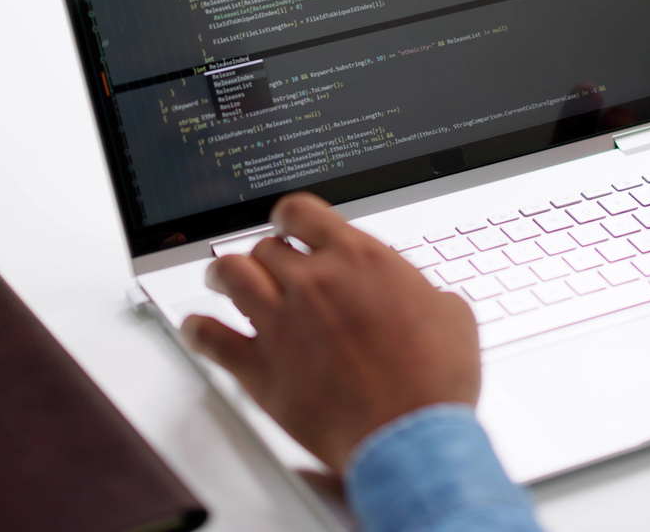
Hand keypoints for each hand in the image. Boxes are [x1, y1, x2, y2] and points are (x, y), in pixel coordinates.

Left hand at [180, 192, 480, 470]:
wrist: (411, 437)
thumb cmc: (433, 382)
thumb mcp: (452, 316)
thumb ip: (424, 293)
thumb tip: (425, 297)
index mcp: (359, 260)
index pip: (302, 212)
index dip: (289, 216)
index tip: (286, 224)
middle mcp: (314, 282)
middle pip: (266, 247)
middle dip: (266, 255)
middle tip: (267, 266)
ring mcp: (282, 323)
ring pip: (230, 276)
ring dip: (223, 273)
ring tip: (220, 278)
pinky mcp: (261, 369)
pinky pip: (211, 339)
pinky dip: (198, 330)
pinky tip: (197, 329)